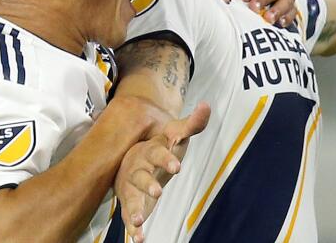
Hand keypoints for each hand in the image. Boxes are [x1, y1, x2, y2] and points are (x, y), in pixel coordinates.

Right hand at [116, 103, 210, 242]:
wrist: (133, 155)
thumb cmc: (160, 146)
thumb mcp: (175, 134)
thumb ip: (192, 124)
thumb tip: (206, 106)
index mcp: (150, 150)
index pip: (157, 153)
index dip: (167, 159)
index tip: (178, 167)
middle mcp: (137, 168)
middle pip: (141, 176)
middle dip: (148, 184)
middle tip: (158, 192)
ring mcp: (131, 186)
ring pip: (130, 197)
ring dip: (133, 209)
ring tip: (138, 221)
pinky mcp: (129, 202)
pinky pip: (128, 215)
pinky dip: (132, 228)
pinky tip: (138, 239)